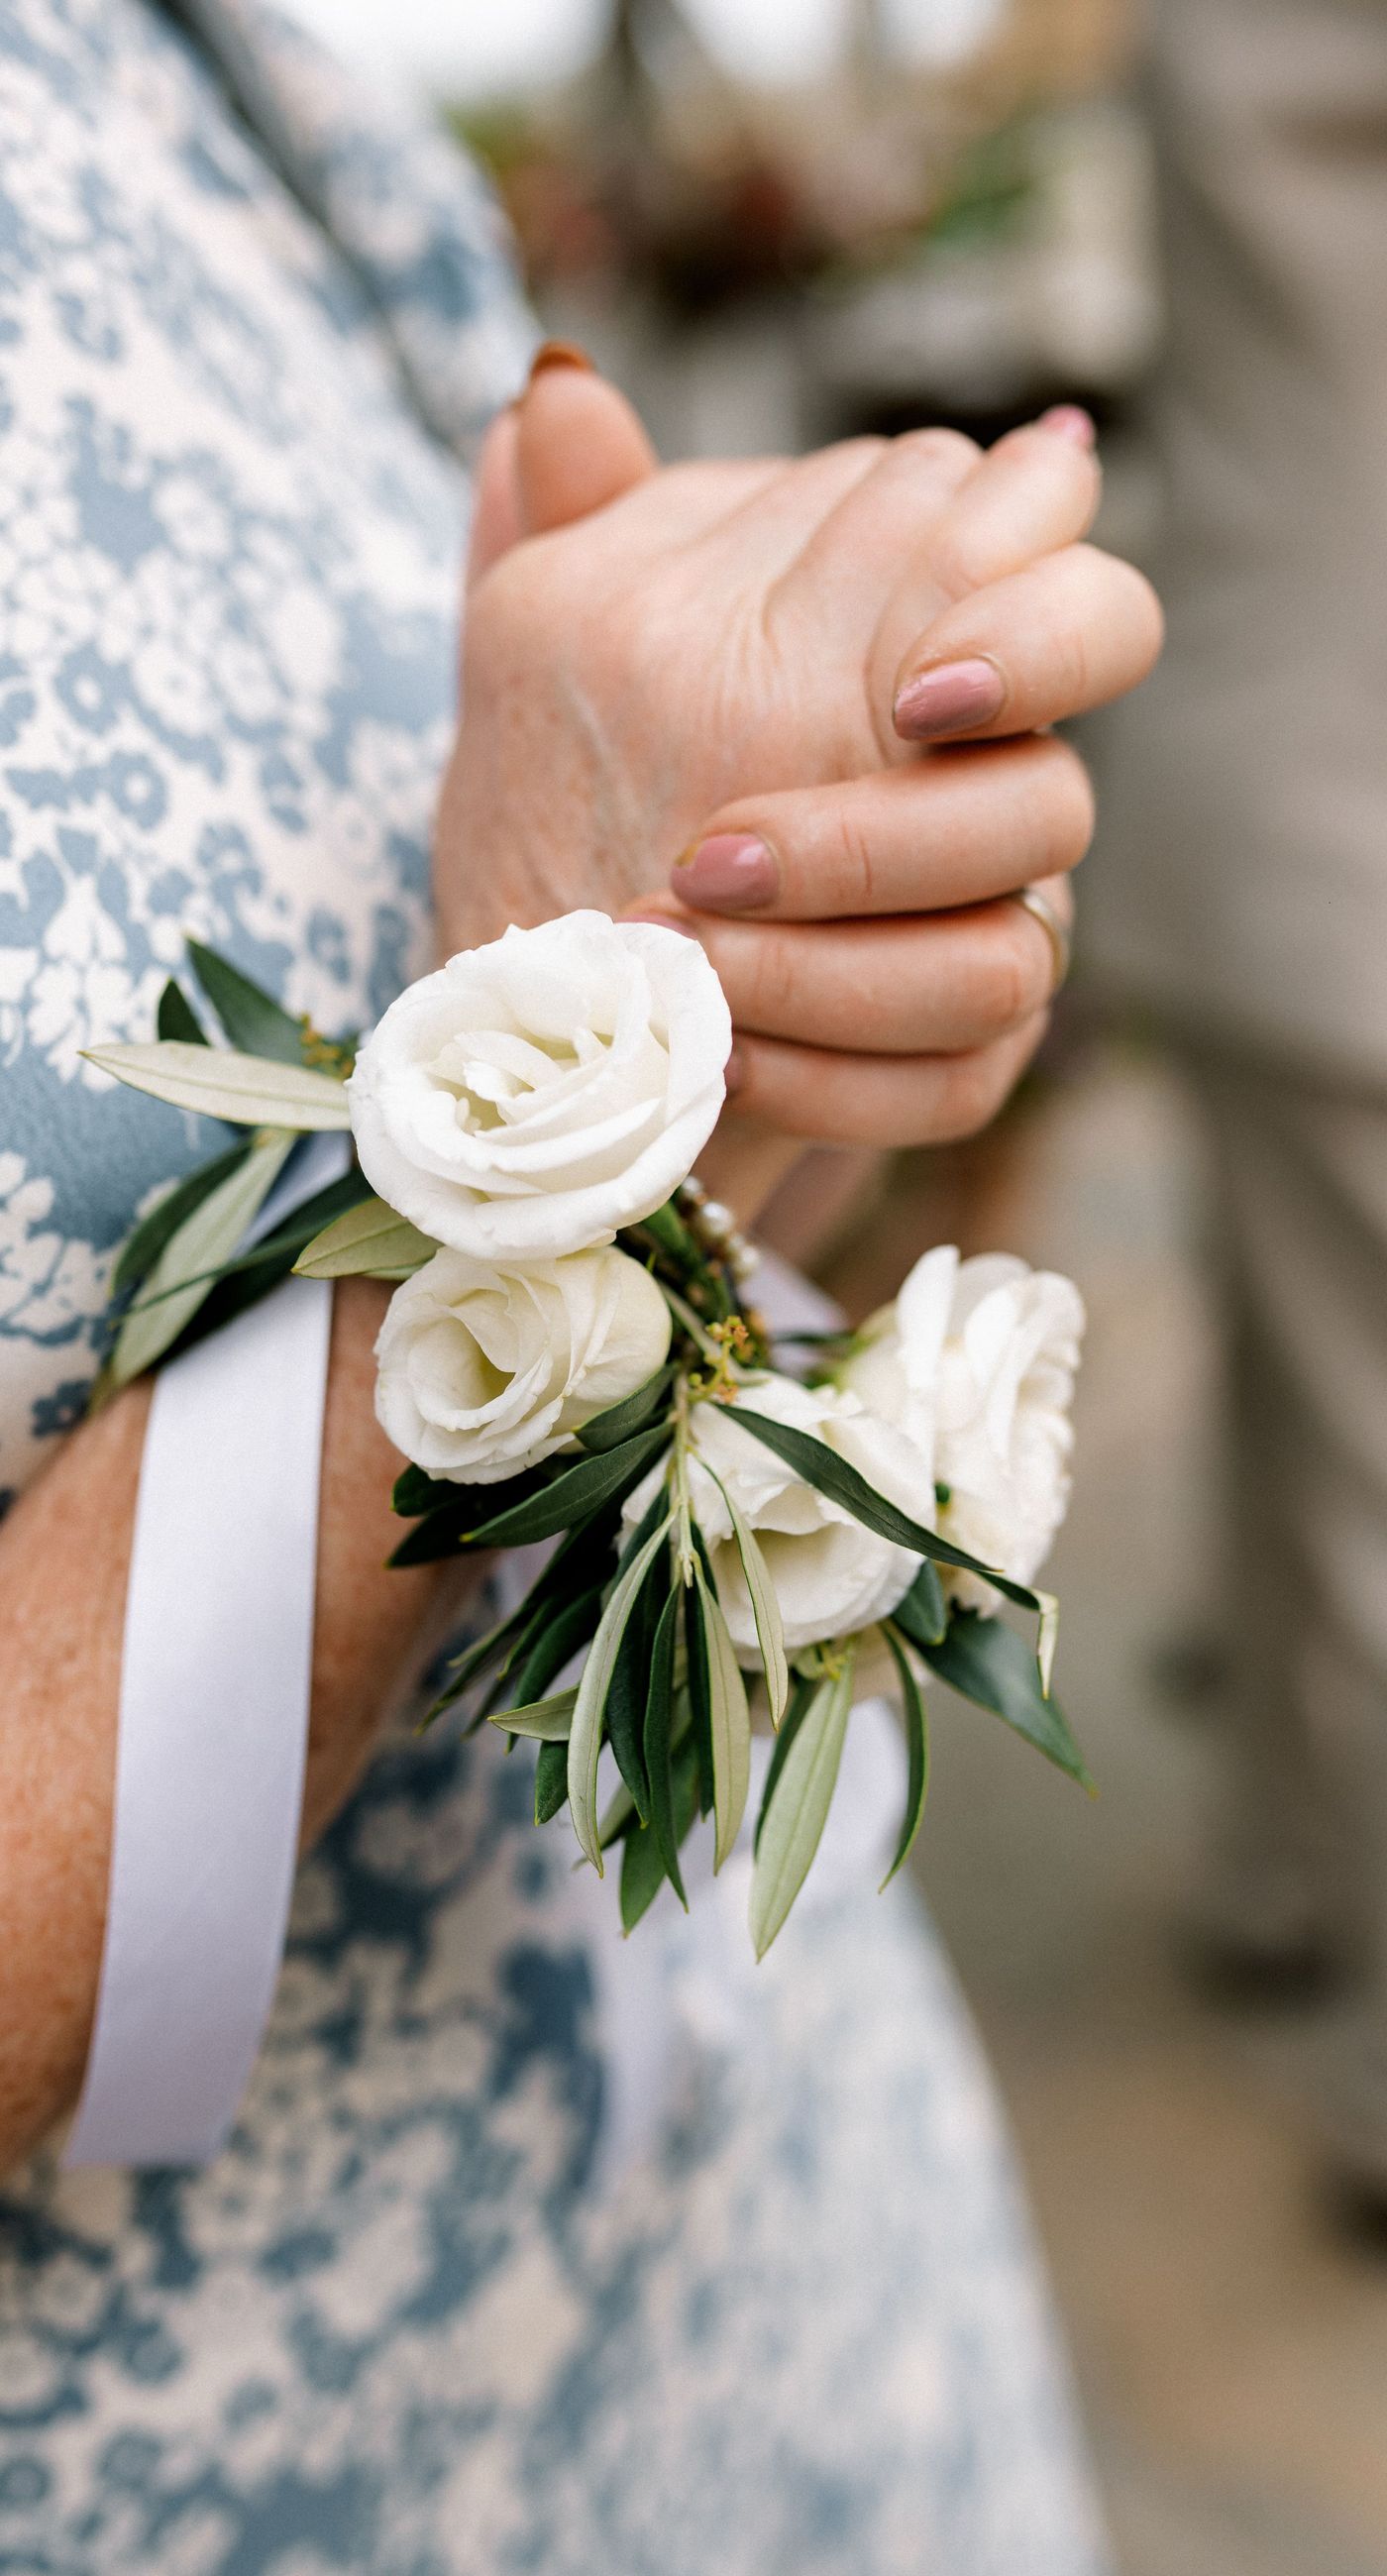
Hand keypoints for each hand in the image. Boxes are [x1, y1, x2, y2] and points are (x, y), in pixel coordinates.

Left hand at [436, 362, 1160, 1204]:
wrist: (554, 1031)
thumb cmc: (565, 819)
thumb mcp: (540, 666)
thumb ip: (567, 532)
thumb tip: (558, 392)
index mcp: (909, 654)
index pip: (1068, 591)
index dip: (1033, 625)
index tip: (907, 693)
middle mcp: (974, 795)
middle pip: (1057, 798)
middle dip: (894, 836)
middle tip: (723, 862)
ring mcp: (978, 935)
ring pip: (1008, 962)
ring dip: (830, 963)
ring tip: (665, 946)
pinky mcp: (951, 1066)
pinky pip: (958, 1082)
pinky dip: (831, 1078)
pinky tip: (714, 1053)